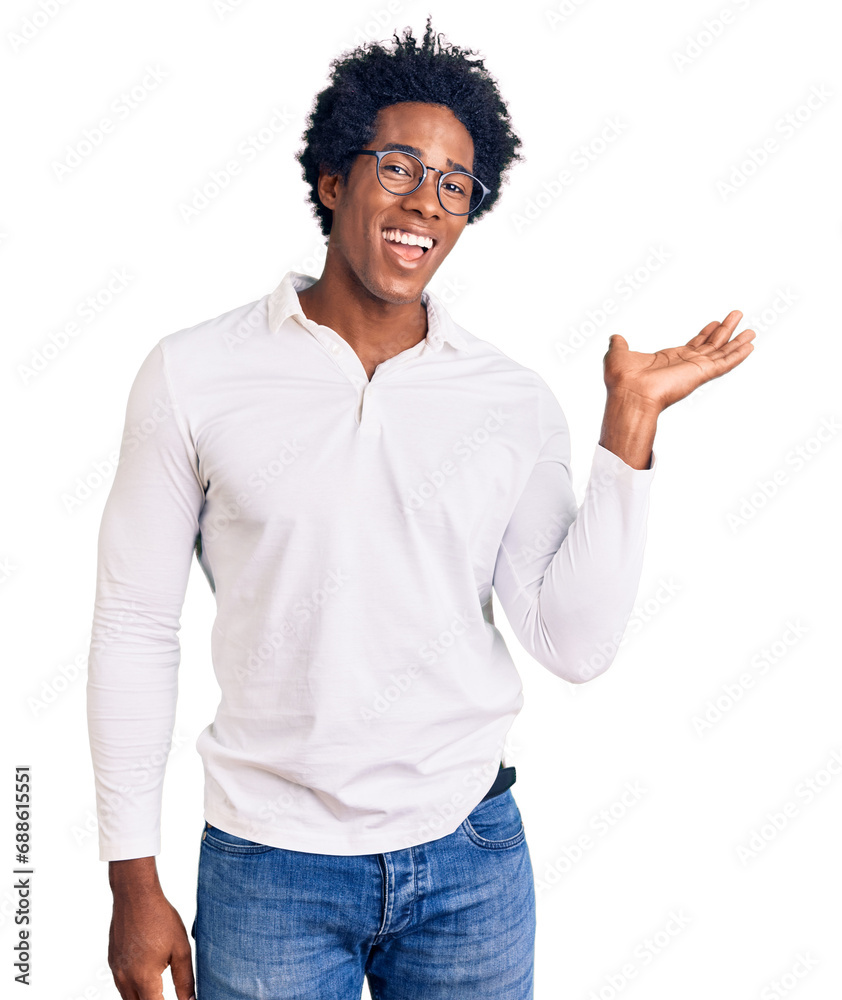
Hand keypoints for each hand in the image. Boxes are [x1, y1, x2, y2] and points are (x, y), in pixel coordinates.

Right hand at [108, 887, 194, 999]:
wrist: (135, 896)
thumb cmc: (159, 918)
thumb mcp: (180, 948)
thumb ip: (185, 979)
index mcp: (144, 977)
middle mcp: (125, 978)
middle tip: (166, 993)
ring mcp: (116, 971)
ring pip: (128, 998)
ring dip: (143, 997)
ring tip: (159, 991)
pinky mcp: (112, 962)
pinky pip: (121, 984)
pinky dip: (133, 988)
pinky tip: (146, 977)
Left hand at [603, 309, 755, 411]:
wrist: (629, 394)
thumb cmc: (622, 380)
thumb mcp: (618, 354)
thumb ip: (619, 345)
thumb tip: (615, 338)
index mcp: (669, 360)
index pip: (692, 345)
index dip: (704, 333)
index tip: (714, 322)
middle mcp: (684, 365)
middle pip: (710, 345)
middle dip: (724, 331)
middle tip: (737, 315)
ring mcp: (694, 370)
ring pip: (721, 352)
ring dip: (736, 340)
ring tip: (751, 329)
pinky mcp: (701, 373)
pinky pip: (724, 363)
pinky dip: (738, 354)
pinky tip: (749, 346)